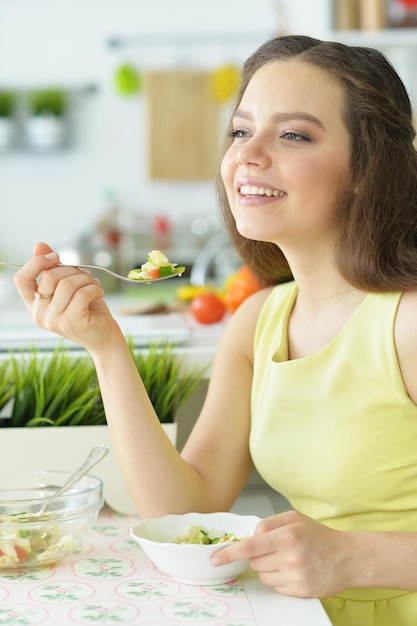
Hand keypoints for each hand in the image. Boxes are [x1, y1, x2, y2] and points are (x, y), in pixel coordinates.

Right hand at [13, 242, 121, 352]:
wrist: (105, 337)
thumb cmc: (87, 309)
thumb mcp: (68, 285)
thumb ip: (53, 268)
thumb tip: (39, 245)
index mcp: (34, 304)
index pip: (21, 279)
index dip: (36, 263)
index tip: (56, 256)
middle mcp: (39, 314)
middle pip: (49, 277)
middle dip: (73, 270)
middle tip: (87, 277)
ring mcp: (54, 321)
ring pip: (67, 284)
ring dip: (86, 279)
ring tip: (94, 285)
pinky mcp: (71, 323)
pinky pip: (81, 294)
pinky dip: (94, 289)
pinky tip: (99, 293)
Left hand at [210, 510, 353, 597]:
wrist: (347, 558)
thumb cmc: (319, 536)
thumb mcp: (294, 518)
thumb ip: (268, 523)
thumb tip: (251, 536)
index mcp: (287, 536)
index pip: (249, 547)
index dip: (228, 553)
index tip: (214, 558)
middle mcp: (290, 558)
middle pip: (253, 561)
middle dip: (259, 555)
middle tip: (277, 548)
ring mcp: (295, 577)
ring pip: (262, 575)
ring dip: (269, 567)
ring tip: (289, 559)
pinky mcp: (299, 592)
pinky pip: (275, 587)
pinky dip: (280, 579)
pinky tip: (295, 570)